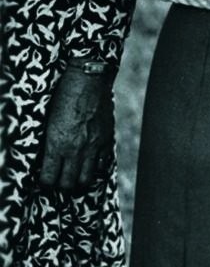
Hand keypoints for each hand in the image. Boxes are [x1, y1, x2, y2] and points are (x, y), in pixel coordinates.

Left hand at [35, 68, 115, 193]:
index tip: (44, 181)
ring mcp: (94, 145)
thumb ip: (49, 143)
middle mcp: (76, 149)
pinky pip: (104, 162)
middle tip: (58, 182)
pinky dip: (97, 167)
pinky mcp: (107, 138)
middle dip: (61, 186)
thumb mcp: (48, 121)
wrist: (88, 80)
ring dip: (79, 181)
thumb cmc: (63, 97)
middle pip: (68, 183)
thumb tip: (47, 158)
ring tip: (75, 177)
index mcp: (57, 144)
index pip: (49, 178)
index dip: (45, 183)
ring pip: (87, 178)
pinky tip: (91, 163)